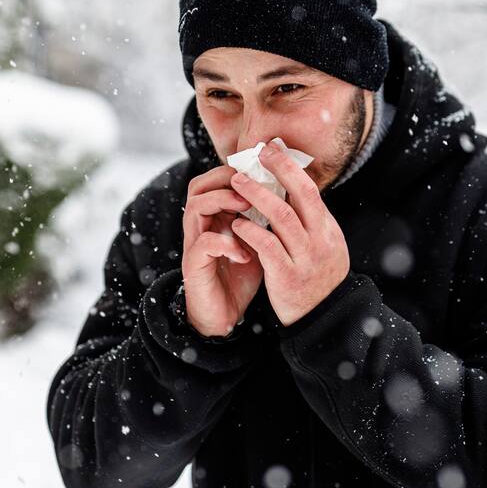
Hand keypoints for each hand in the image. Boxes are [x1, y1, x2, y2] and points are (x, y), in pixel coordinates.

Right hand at [181, 165, 264, 337]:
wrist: (224, 316)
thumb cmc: (241, 276)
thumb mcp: (258, 242)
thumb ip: (266, 219)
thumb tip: (292, 194)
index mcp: (216, 216)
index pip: (215, 180)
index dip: (236, 170)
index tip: (263, 171)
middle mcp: (201, 226)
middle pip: (199, 186)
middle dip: (226, 179)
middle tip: (251, 183)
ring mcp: (195, 244)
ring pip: (196, 207)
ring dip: (222, 202)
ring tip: (246, 208)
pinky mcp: (194, 266)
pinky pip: (204, 243)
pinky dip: (227, 243)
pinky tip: (245, 254)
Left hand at [229, 140, 350, 326]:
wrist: (324, 320)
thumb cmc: (316, 279)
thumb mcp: (323, 246)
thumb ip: (309, 221)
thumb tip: (290, 189)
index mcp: (328, 230)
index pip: (310, 190)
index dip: (290, 166)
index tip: (273, 148)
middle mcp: (321, 240)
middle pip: (302, 195)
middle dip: (279, 170)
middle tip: (257, 153)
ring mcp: (306, 258)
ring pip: (283, 217)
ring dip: (258, 196)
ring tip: (238, 183)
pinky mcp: (288, 277)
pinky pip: (268, 247)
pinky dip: (251, 231)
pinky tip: (237, 223)